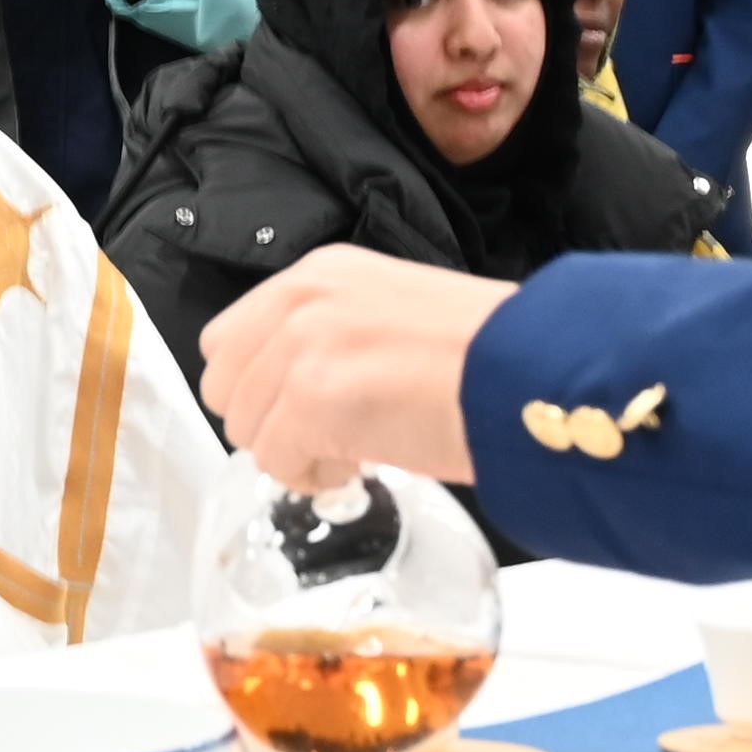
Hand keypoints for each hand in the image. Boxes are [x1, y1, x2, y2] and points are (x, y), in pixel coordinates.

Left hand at [200, 250, 508, 491]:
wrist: (526, 373)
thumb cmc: (484, 351)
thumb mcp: (391, 310)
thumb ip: (332, 334)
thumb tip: (297, 388)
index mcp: (318, 274)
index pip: (230, 338)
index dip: (259, 385)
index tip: (297, 407)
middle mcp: (301, 301)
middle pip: (225, 384)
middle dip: (267, 422)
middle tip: (322, 437)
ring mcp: (302, 349)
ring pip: (246, 428)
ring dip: (291, 452)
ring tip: (350, 451)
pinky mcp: (313, 401)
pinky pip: (276, 461)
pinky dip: (312, 478)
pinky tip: (358, 465)